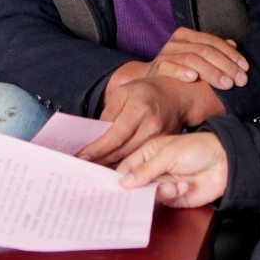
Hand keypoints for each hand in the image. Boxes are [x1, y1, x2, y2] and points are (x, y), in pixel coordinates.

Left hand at [81, 77, 223, 164]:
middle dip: (102, 160)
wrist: (177, 95)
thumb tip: (96, 135)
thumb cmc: (146, 91)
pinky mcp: (164, 147)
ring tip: (95, 168)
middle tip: (84, 166)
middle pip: (123, 151)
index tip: (82, 156)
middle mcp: (151, 125)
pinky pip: (143, 160)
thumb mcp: (123, 92)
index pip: (115, 135)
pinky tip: (114, 166)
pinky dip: (128, 165)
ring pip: (133, 159)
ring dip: (113, 166)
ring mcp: (160, 138)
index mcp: (139, 108)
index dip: (97, 148)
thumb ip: (109, 113)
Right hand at [115, 132, 228, 206]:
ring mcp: (162, 184)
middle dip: (135, 190)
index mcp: (146, 153)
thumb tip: (123, 182)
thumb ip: (145, 169)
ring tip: (171, 186)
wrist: (225, 162)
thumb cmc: (197, 149)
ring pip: (148, 196)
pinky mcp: (174, 198)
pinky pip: (164, 202)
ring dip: (158, 192)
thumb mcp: (167, 154)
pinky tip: (183, 186)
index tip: (112, 188)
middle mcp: (152, 170)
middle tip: (137, 193)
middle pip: (134, 185)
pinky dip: (172, 196)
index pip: (126, 168)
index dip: (118, 178)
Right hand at [148, 28, 248, 88]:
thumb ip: (214, 51)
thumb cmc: (179, 70)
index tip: (245, 68)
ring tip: (226, 84)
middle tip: (239, 80)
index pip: (213, 41)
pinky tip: (194, 78)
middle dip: (226, 66)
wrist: (151, 82)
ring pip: (191, 58)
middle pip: (205, 50)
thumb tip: (234, 44)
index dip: (231, 54)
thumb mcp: (197, 58)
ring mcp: (165, 53)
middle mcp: (176, 42)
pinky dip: (182, 72)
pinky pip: (169, 67)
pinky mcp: (156, 67)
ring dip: (212, 72)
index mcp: (186, 35)